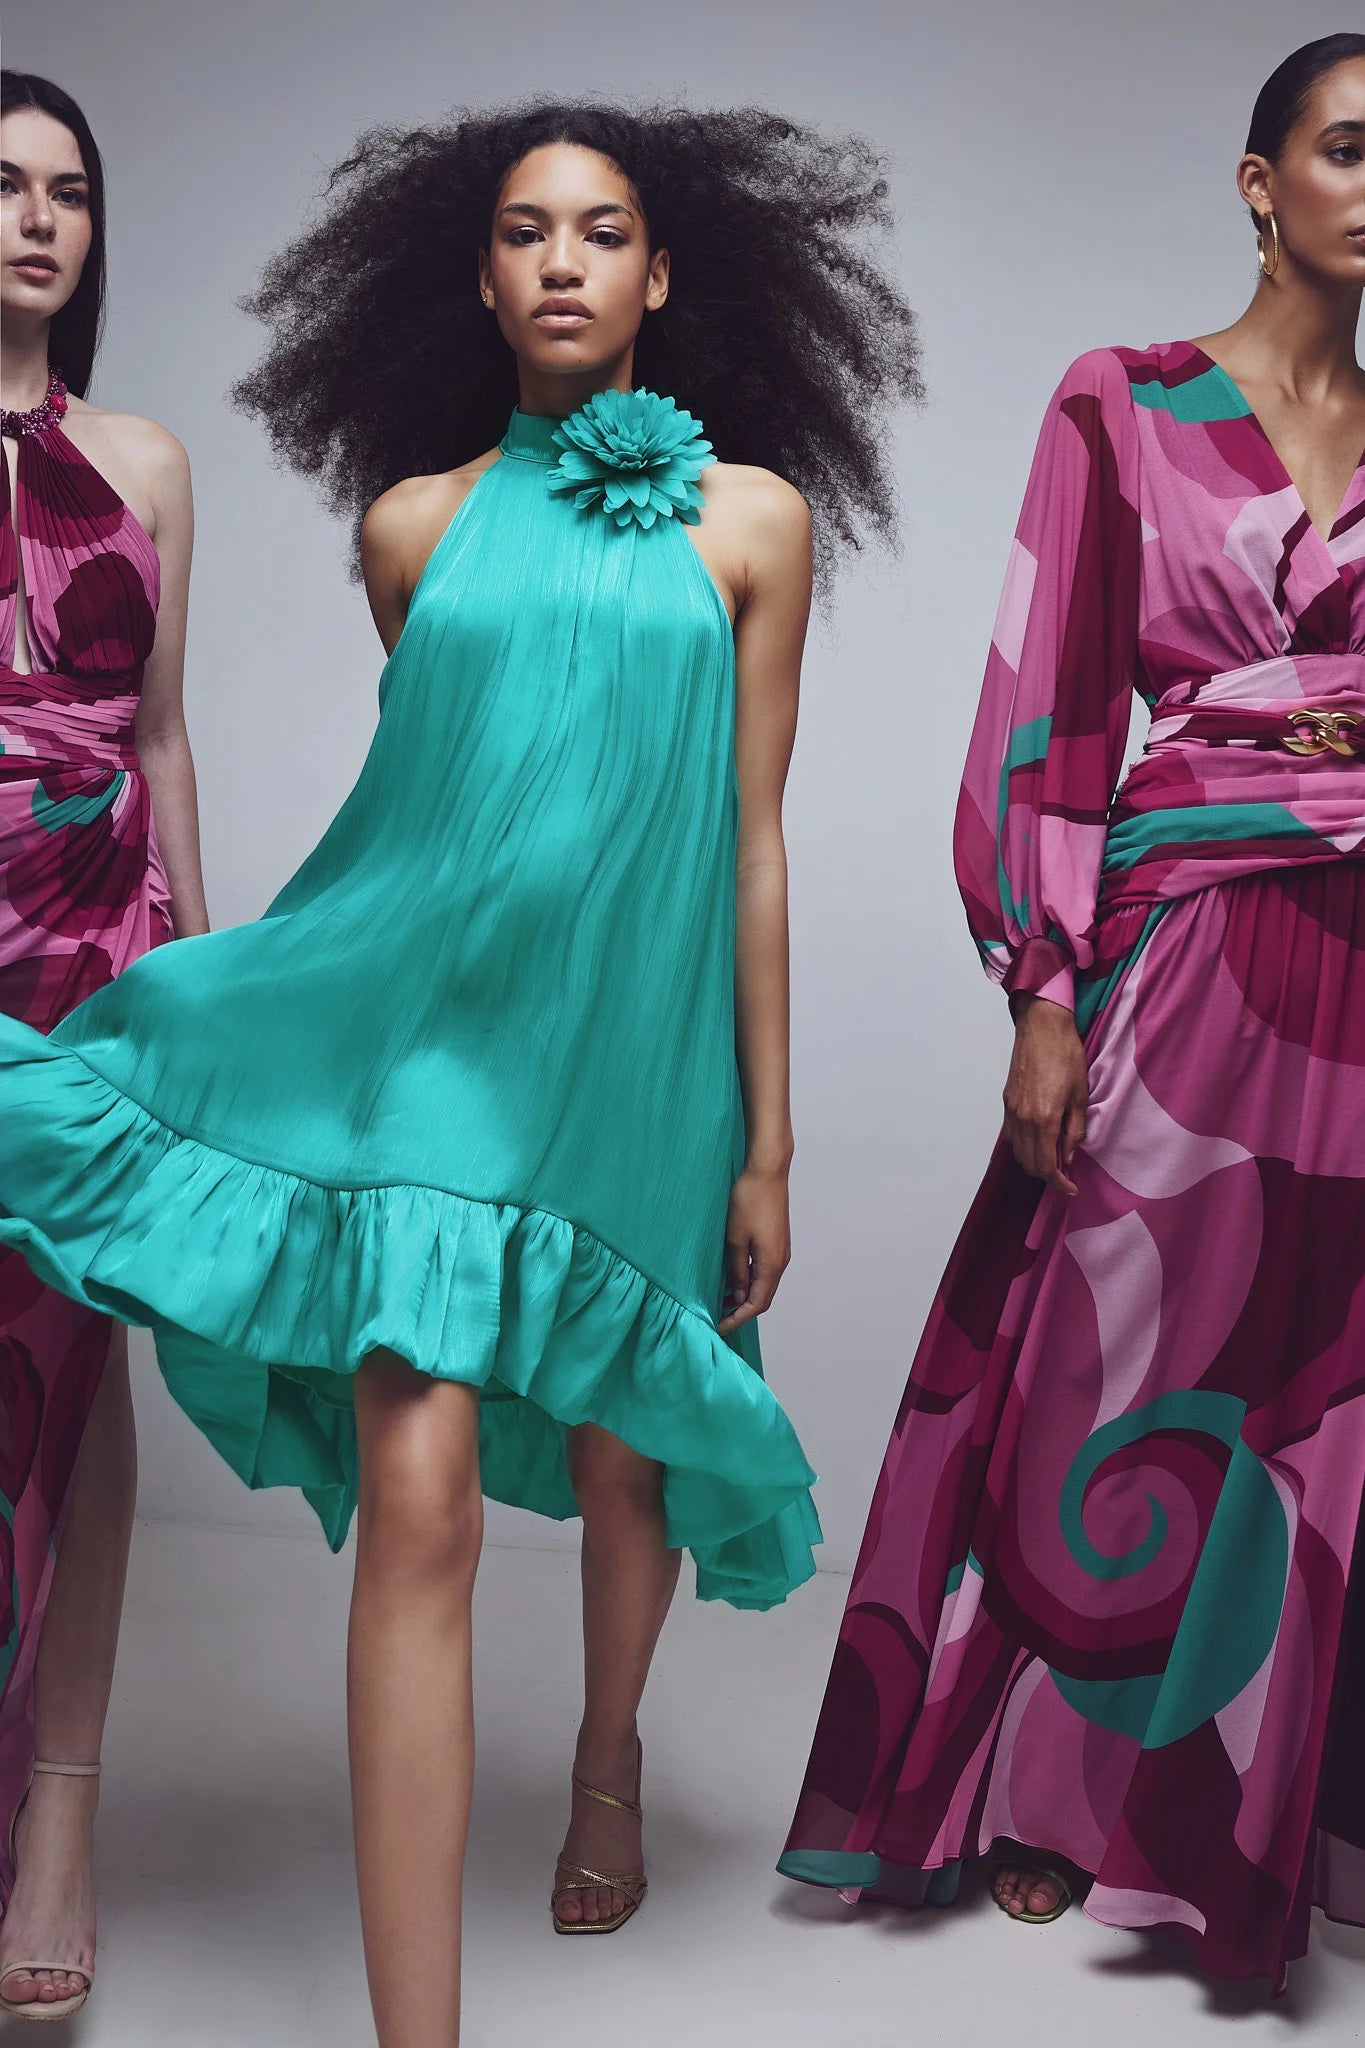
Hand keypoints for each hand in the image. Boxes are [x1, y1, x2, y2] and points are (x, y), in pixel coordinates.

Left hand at [719, 1163, 790, 1332]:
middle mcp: (781, 1261)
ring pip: (764, 1284)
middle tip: (718, 1317)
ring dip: (745, 1295)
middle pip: (763, 1298)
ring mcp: (780, 1251)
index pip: (757, 1304)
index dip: (738, 1318)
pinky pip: (764, 1270)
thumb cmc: (749, 1200)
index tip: (719, 1326)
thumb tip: (738, 1295)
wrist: (767, 1170)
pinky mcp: (776, 1241)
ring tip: (720, 1300)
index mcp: (772, 1264)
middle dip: (741, 1311)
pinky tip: (731, 1278)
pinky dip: (749, 1280)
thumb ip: (737, 1271)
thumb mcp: (735, 1239)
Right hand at [1003, 996, 1088, 1196]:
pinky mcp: (1007, 1101)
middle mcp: (1023, 1118)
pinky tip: (1039, 1140)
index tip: (1071, 1188)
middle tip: (1065, 1176)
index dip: (1059, 1183)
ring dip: (1034, 1162)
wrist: (1041, 1026)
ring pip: (1017, 1151)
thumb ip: (1074, 1129)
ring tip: (1053, 1158)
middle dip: (1046, 1176)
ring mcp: (1011, 1110)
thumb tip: (1068, 1156)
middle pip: (1028, 1164)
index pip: (1046, 1165)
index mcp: (1044, 1118)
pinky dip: (1024, 1146)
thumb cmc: (1066, 1055)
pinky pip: (1011, 1135)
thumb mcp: (1080, 1094)